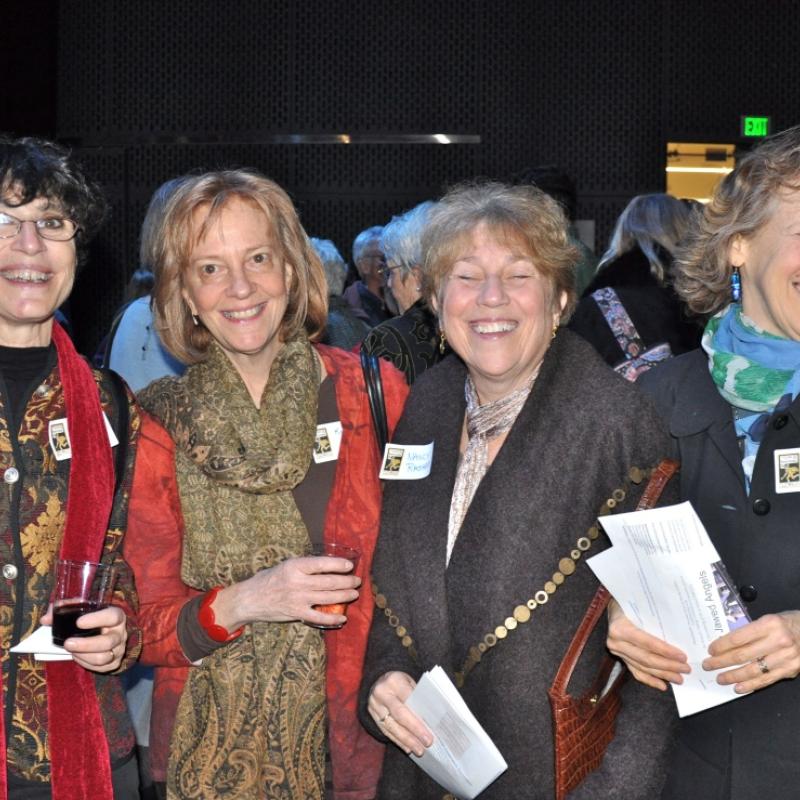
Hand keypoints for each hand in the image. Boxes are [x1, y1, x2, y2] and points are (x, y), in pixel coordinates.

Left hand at [41, 604, 127, 672]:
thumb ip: (66, 609)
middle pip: (107, 642)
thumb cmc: (94, 619)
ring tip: (71, 651)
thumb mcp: (84, 610)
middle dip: (85, 645)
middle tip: (67, 643)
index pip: (112, 616)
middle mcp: (120, 633)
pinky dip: (86, 663)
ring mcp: (119, 649)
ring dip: (84, 656)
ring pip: (104, 657)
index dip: (96, 619)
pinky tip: (77, 657)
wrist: (109, 632)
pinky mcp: (114, 663)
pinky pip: (101, 667)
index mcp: (117, 616)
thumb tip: (45, 619)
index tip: (79, 622)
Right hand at [214, 555, 360, 629]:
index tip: (350, 566)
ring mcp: (298, 599)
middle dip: (346, 581)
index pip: (321, 564)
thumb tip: (328, 565)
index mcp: (295, 566)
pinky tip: (342, 618)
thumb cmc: (269, 579)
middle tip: (357, 581)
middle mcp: (297, 582)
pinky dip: (332, 619)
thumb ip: (304, 566)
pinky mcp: (296, 614)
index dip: (338, 565)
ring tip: (354, 594)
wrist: (250, 599)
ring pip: (328, 598)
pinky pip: (319, 618)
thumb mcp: (286, 566)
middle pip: (329, 582)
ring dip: (344, 596)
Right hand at [368, 671, 432, 756]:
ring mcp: (375, 706)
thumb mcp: (408, 681)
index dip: (419, 716)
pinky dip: (398, 741)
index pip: (408, 700)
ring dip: (407, 740)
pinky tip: (407, 748)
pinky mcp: (372, 717)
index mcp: (394, 681)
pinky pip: (385, 731)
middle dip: (415, 730)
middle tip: (427, 742)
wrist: (376, 680)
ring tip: (419, 750)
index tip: (431, 729)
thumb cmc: (399, 682)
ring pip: (392, 726)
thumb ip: (416, 696)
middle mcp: (382, 693)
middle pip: (400, 715)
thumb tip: (431, 718)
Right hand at [607, 599, 689, 690]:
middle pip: (646, 658)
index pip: (647, 643)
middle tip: (686, 669)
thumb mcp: (638, 602)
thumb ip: (653, 613)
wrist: (613, 606)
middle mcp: (616, 642)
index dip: (665, 651)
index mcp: (620, 628)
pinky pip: (636, 672)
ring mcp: (617, 651)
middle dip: (668, 666)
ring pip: (643, 667)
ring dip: (662, 674)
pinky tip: (662, 685)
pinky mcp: (620, 657)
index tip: (682, 656)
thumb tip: (677, 622)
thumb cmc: (628, 601)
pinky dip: (649, 680)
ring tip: (679, 678)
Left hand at [704, 611, 799, 692]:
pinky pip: (767, 679)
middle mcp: (779, 641)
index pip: (739, 638)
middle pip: (743, 655)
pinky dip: (751, 685)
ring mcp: (786, 658)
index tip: (710, 651)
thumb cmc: (786, 623)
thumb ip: (750, 631)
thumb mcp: (768, 619)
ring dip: (734, 676)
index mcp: (769, 624)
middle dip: (722, 662)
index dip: (722, 646)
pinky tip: (738, 687)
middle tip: (708, 665)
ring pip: (753, 670)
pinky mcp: (791, 670)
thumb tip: (726, 643)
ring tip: (720, 678)